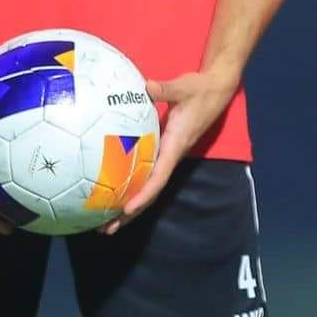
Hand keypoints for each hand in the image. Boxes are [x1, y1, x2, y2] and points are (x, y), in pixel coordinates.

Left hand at [103, 65, 239, 233]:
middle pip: (149, 193)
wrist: (214, 89)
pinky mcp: (162, 149)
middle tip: (105, 229)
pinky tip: (110, 190)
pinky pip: (145, 174)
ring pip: (147, 187)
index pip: (159, 177)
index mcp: (175, 146)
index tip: (127, 209)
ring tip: (102, 221)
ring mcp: (166, 155)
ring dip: (127, 206)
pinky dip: (129, 186)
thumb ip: (166, 89)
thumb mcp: (184, 87)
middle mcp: (170, 156)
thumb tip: (148, 86)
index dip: (143, 195)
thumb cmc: (199, 90)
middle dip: (129, 213)